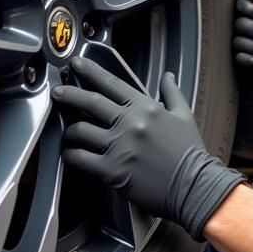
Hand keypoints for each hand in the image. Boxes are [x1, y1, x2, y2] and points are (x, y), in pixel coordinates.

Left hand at [54, 57, 244, 240]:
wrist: (194, 186)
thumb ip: (172, 93)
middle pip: (90, 102)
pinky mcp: (112, 170)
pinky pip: (81, 158)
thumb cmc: (190, 153)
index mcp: (145, 108)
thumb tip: (167, 76)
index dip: (91, 71)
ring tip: (67, 132)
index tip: (78, 65)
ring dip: (69, 130)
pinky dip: (71, 155)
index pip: (112, 83)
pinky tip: (70, 154)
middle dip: (69, 94)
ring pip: (81, 130)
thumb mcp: (184, 116)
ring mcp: (119, 146)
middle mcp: (130, 124)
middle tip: (57, 92)